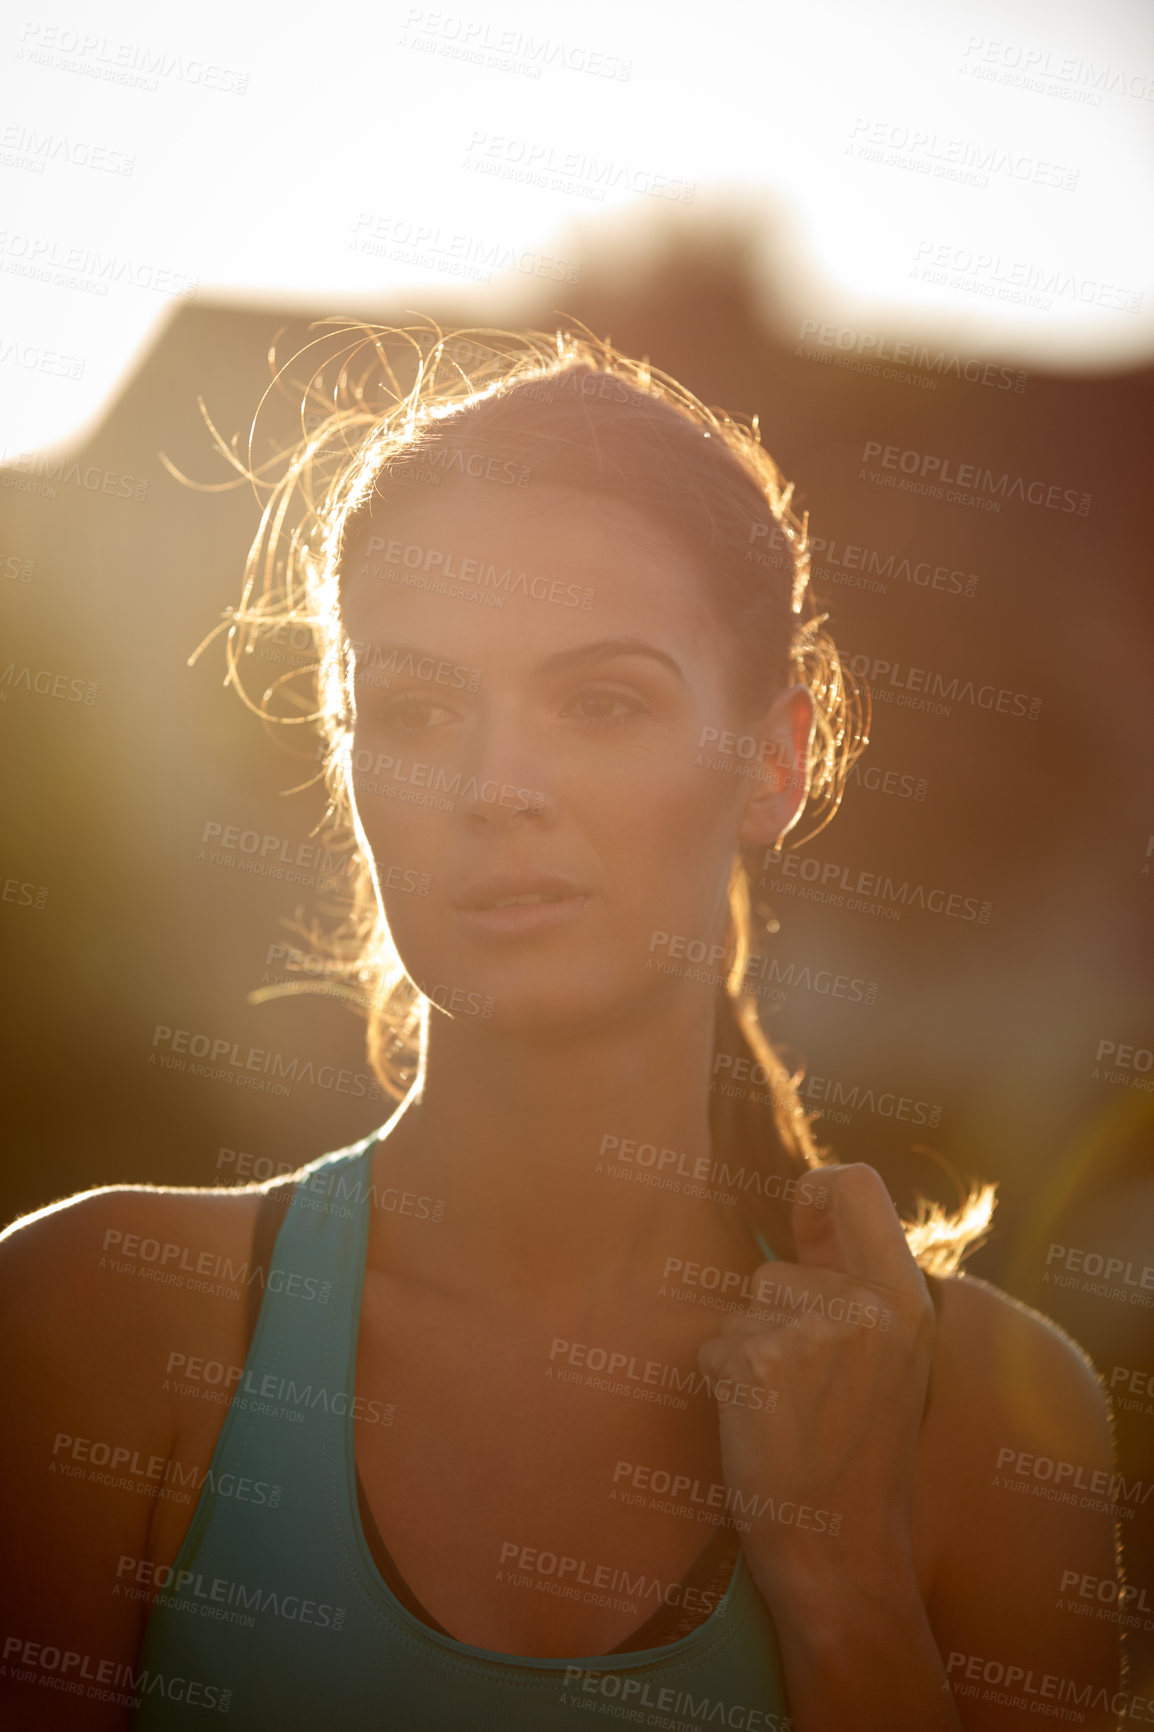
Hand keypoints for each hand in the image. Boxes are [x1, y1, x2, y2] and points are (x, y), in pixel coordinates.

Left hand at [697, 1163, 935, 1601]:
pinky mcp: (762, 1361)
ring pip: (740, 1312)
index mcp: (908, 1301)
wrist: (844, 1556)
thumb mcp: (891, 1360)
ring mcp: (815, 1332)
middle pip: (773, 1270)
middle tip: (804, 1395)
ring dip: (747, 1356)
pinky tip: (759, 1428)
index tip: (798, 1220)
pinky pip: (715, 1347)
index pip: (856, 1183)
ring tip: (787, 1415)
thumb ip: (857, 1285)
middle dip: (769, 1323)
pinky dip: (722, 1383)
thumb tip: (810, 1195)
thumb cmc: (858, 1458)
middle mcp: (868, 1307)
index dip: (816, 1190)